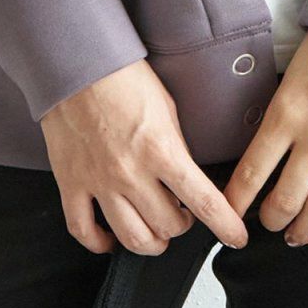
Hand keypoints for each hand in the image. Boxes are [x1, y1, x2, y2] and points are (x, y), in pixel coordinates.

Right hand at [40, 58, 249, 255]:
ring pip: (132, 238)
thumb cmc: (123, 78)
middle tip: (183, 215)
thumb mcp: (167, 108)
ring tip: (155, 232)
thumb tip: (187, 177)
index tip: (236, 237)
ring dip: (151, 242)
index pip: (204, 201)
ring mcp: (99, 182)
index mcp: (161, 150)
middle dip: (183, 226)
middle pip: (167, 226)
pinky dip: (100, 244)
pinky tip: (111, 239)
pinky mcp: (71, 184)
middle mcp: (130, 172)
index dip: (225, 225)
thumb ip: (177, 147)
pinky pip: (84, 231)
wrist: (77, 63)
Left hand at [220, 29, 307, 247]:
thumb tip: (260, 156)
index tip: (229, 216)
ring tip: (297, 235)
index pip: (251, 173)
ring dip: (305, 230)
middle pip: (285, 200)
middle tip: (269, 224)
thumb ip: (276, 119)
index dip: (236, 203)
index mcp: (285, 115)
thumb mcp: (286, 81)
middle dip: (272, 221)